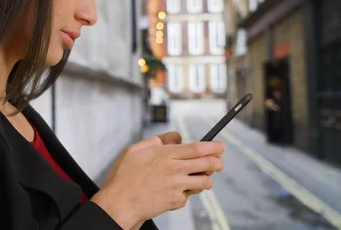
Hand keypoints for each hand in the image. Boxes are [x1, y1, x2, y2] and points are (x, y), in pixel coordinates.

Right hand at [91, 135, 225, 228]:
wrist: (120, 203)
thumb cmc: (123, 177)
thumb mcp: (135, 149)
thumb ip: (157, 140)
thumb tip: (175, 137)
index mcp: (166, 155)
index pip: (198, 148)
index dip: (214, 146)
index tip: (221, 146)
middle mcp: (175, 170)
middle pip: (207, 164)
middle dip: (217, 162)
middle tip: (219, 162)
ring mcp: (177, 187)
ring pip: (204, 182)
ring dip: (206, 179)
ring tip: (200, 178)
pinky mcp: (176, 201)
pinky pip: (188, 196)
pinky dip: (186, 193)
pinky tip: (176, 191)